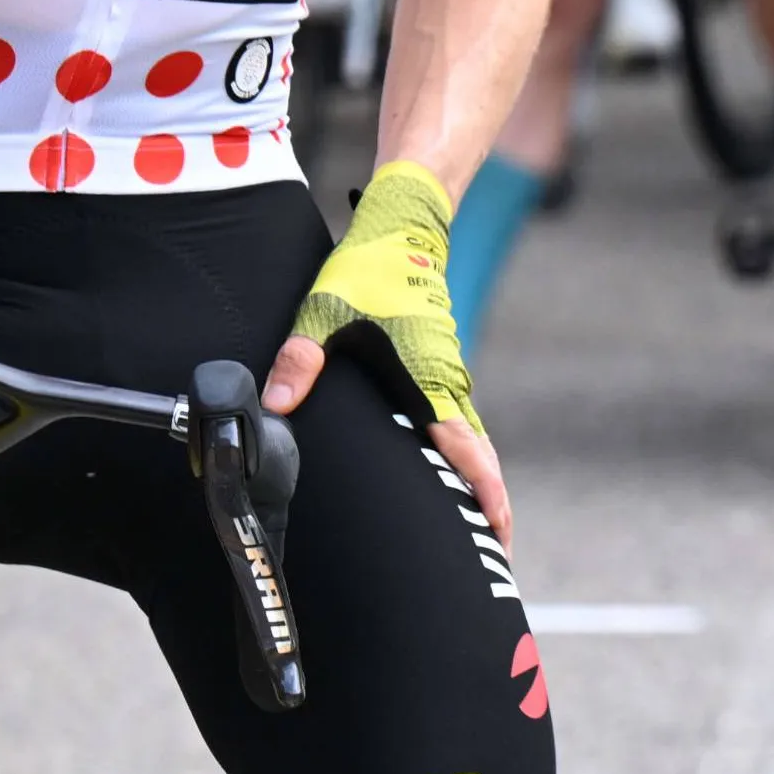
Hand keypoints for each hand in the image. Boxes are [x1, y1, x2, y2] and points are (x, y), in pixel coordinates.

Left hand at [265, 164, 511, 551]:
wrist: (406, 222)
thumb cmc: (370, 267)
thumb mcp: (325, 311)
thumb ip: (300, 360)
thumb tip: (275, 404)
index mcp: (427, 377)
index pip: (466, 450)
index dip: (484, 494)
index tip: (499, 534)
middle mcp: (447, 381)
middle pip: (480, 457)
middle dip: (491, 505)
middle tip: (497, 551)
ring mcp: (448, 373)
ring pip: (474, 441)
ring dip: (479, 481)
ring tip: (479, 524)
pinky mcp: (439, 366)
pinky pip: (460, 422)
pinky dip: (466, 455)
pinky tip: (452, 473)